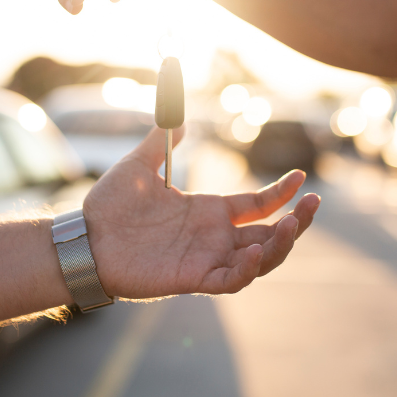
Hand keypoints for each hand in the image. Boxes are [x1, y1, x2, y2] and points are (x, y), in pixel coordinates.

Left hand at [84, 127, 320, 298]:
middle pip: (269, 234)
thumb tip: (177, 115)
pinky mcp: (192, 279)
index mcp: (208, 212)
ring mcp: (205, 259)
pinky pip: (230, 280)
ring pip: (259, 260)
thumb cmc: (108, 206)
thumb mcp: (139, 164)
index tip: (301, 176)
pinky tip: (254, 250)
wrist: (83, 238)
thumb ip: (161, 140)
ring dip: (281, 246)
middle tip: (313, 204)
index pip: (257, 205)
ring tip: (293, 225)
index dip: (282, 193)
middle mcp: (213, 237)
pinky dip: (247, 269)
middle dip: (297, 222)